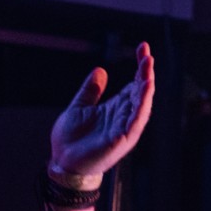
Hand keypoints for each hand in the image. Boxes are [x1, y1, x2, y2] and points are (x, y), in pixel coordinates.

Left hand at [49, 42, 154, 176]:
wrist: (61, 162)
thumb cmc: (71, 139)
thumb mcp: (79, 107)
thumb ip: (91, 91)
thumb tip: (100, 70)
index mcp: (116, 109)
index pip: (135, 84)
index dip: (140, 67)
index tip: (143, 47)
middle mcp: (124, 118)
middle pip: (141, 93)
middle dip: (146, 74)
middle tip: (147, 55)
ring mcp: (124, 130)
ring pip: (142, 107)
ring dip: (147, 90)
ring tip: (148, 73)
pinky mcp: (119, 141)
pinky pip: (134, 124)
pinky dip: (140, 110)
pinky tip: (143, 96)